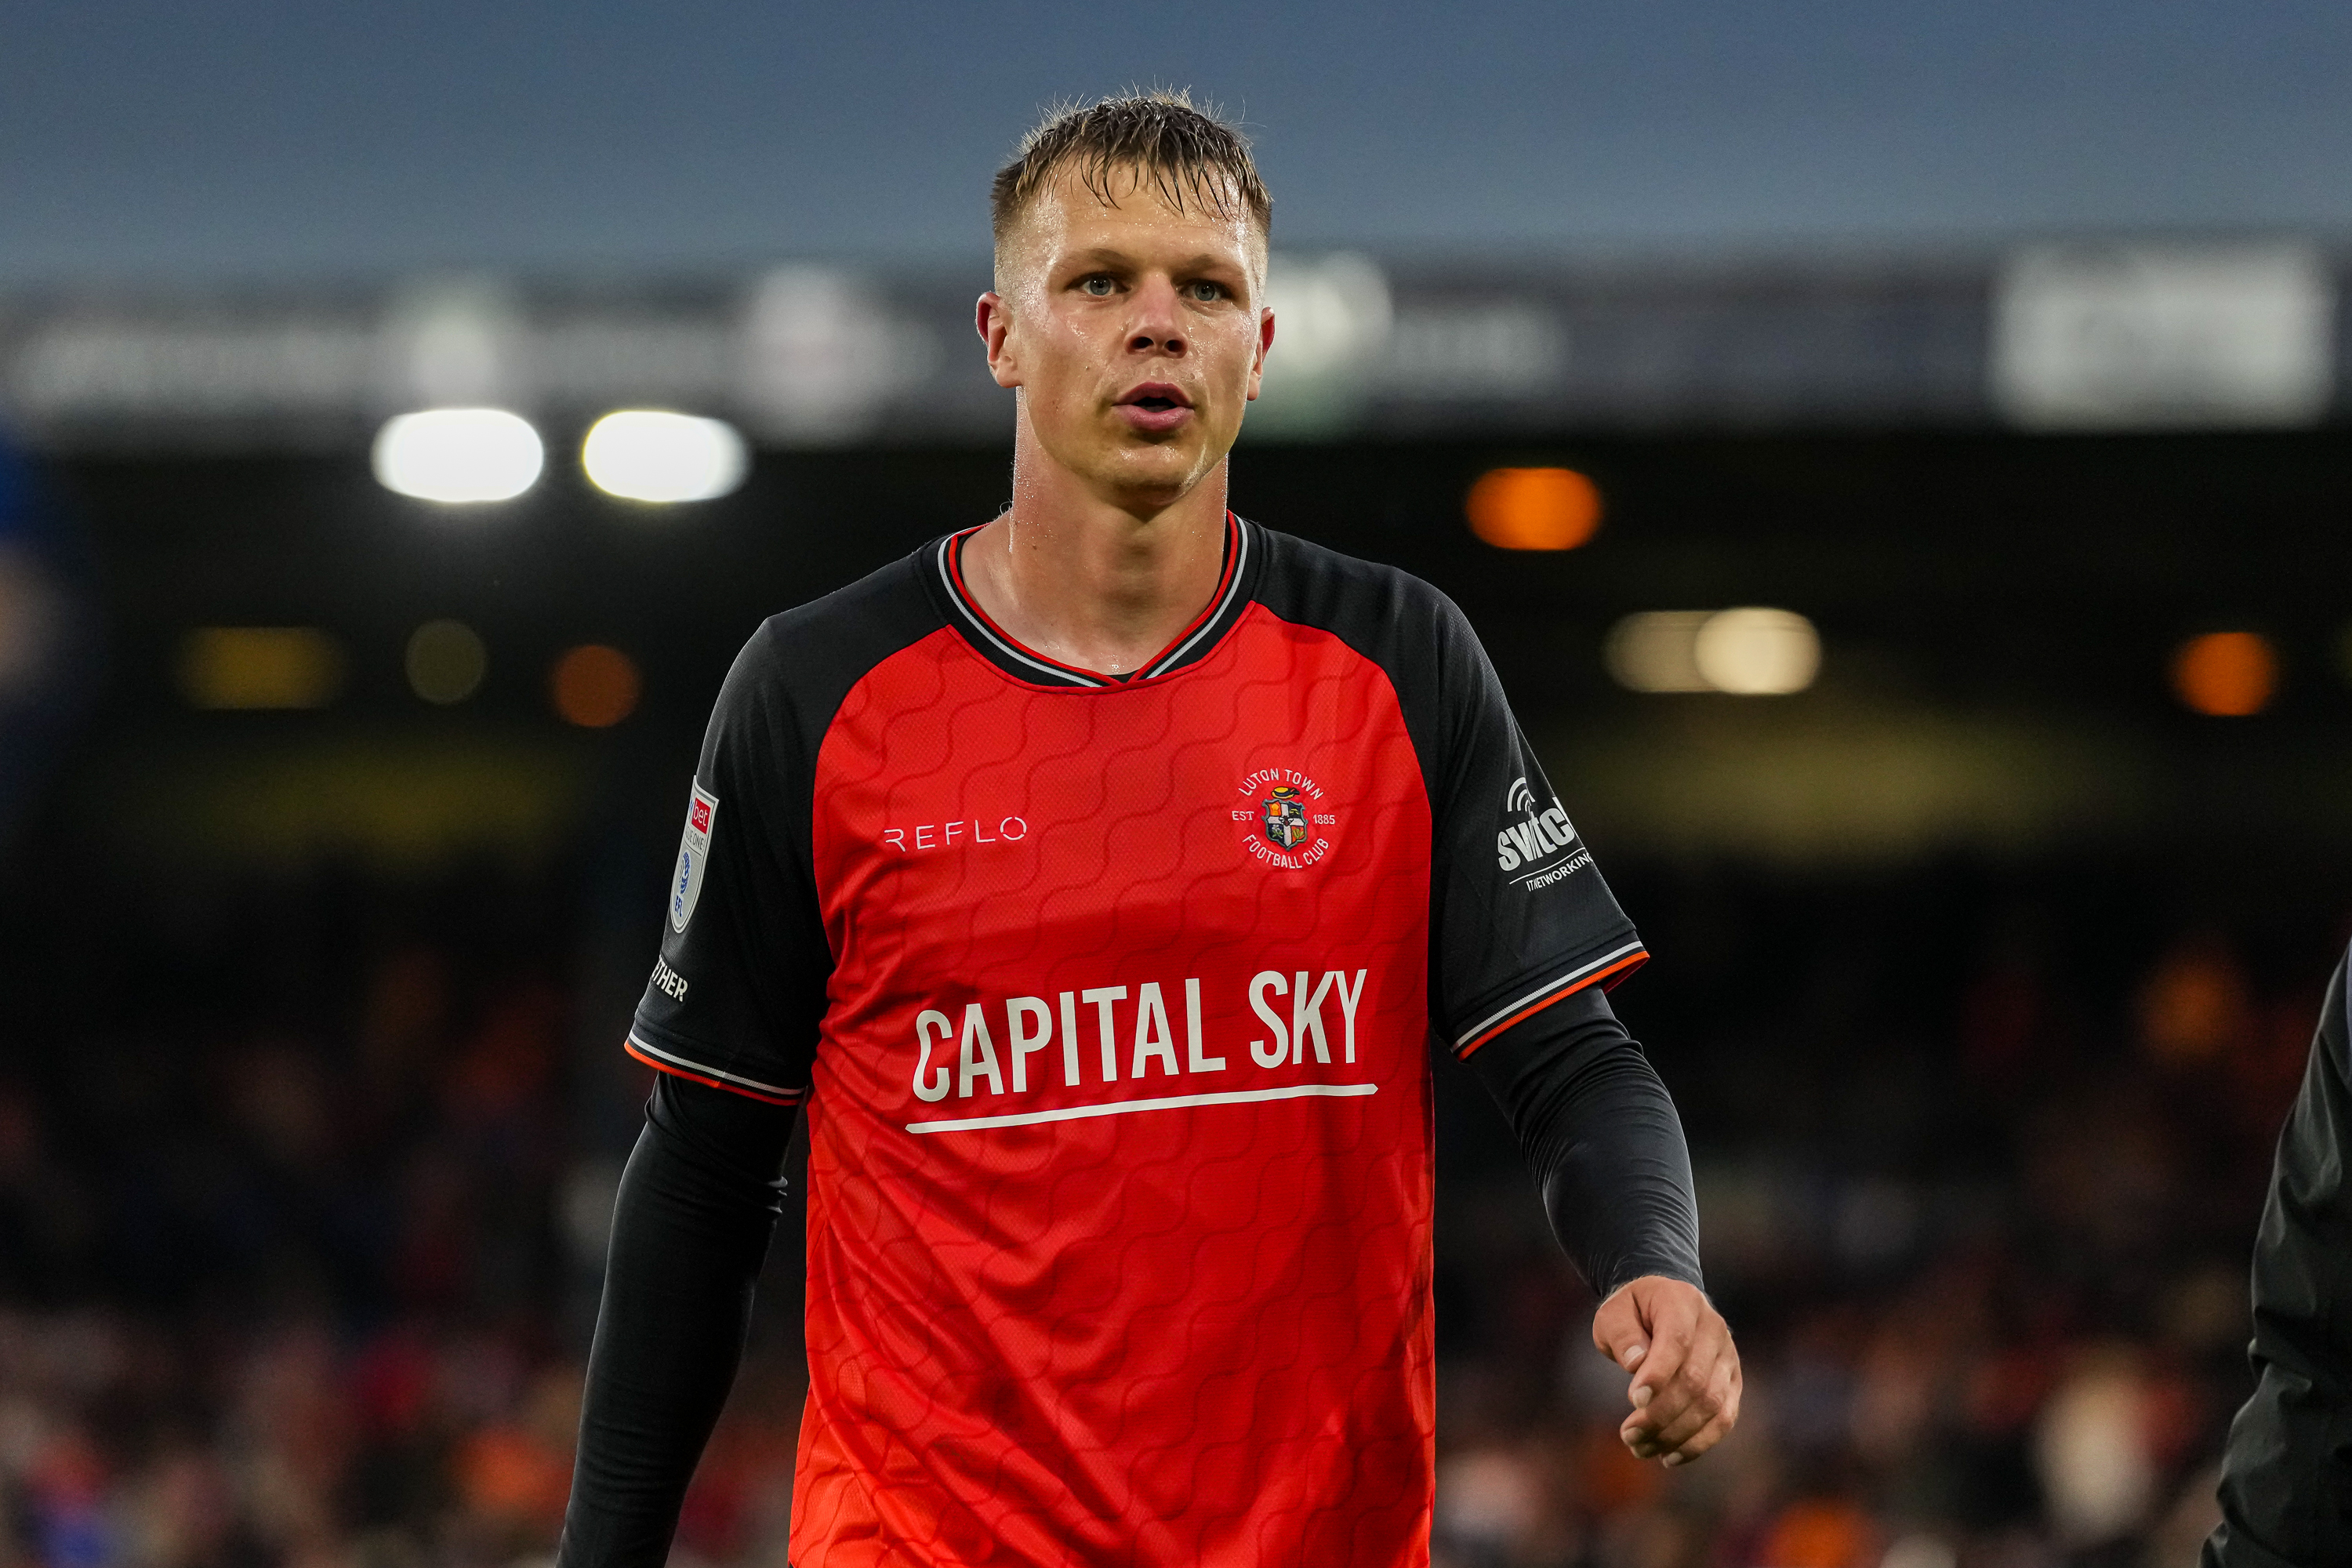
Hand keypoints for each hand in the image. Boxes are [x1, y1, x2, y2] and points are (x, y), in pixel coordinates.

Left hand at [1590, 1274, 1740, 1466]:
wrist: (1662, 1305)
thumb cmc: (1633, 1311)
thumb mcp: (1614, 1312)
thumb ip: (1622, 1334)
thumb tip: (1636, 1365)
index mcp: (1683, 1302)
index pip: (1677, 1341)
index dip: (1658, 1374)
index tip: (1633, 1401)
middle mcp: (1714, 1329)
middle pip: (1695, 1380)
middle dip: (1661, 1414)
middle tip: (1628, 1435)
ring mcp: (1728, 1357)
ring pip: (1711, 1405)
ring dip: (1675, 1434)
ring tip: (1640, 1448)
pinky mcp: (1733, 1383)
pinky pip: (1724, 1419)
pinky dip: (1698, 1443)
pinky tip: (1669, 1457)